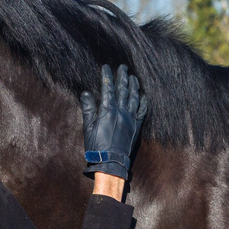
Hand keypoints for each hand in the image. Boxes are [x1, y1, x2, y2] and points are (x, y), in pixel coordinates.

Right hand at [80, 64, 146, 180]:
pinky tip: (143, 95)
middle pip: (123, 89)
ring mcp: (131, 118)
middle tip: (123, 67)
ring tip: (133, 77)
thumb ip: (88, 108)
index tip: (106, 67)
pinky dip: (143, 101)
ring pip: (134, 97)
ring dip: (133, 86)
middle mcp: (121, 111)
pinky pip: (142, 110)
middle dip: (122, 76)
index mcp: (108, 110)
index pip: (108, 88)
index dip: (107, 77)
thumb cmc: (96, 146)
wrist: (111, 162)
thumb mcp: (88, 126)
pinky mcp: (136, 126)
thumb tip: (85, 93)